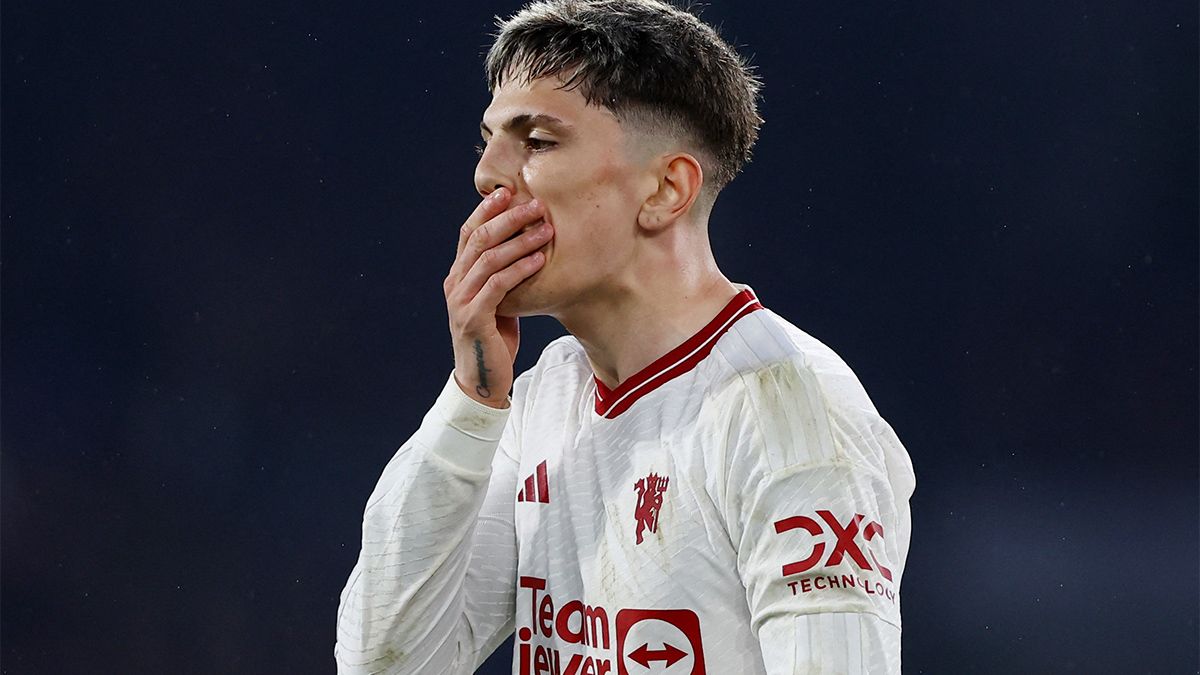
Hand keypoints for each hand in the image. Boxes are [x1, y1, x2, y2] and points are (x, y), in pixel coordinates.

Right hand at [443, 188, 552, 407]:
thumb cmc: (494, 338)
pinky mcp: (474, 318)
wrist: (482, 380)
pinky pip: (498, 286)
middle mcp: (454, 284)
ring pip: (489, 260)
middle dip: (508, 219)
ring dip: (520, 241)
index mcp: (457, 276)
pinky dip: (520, 269)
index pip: (468, 234)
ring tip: (545, 229)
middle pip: (479, 240)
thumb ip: (499, 277)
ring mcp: (461, 300)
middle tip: (535, 205)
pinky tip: (539, 260)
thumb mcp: (495, 302)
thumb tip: (523, 250)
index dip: (486, 211)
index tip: (508, 192)